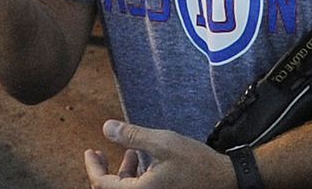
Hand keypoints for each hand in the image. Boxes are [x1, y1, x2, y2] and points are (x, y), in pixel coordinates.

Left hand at [83, 120, 232, 187]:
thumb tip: (106, 128)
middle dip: (101, 171)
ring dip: (120, 173)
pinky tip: (143, 160)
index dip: (92, 166)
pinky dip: (133, 176)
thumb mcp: (163, 143)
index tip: (90, 151)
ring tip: (127, 152)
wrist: (221, 178)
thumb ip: (133, 135)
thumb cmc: (195, 162)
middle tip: (97, 153)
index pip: (101, 183)